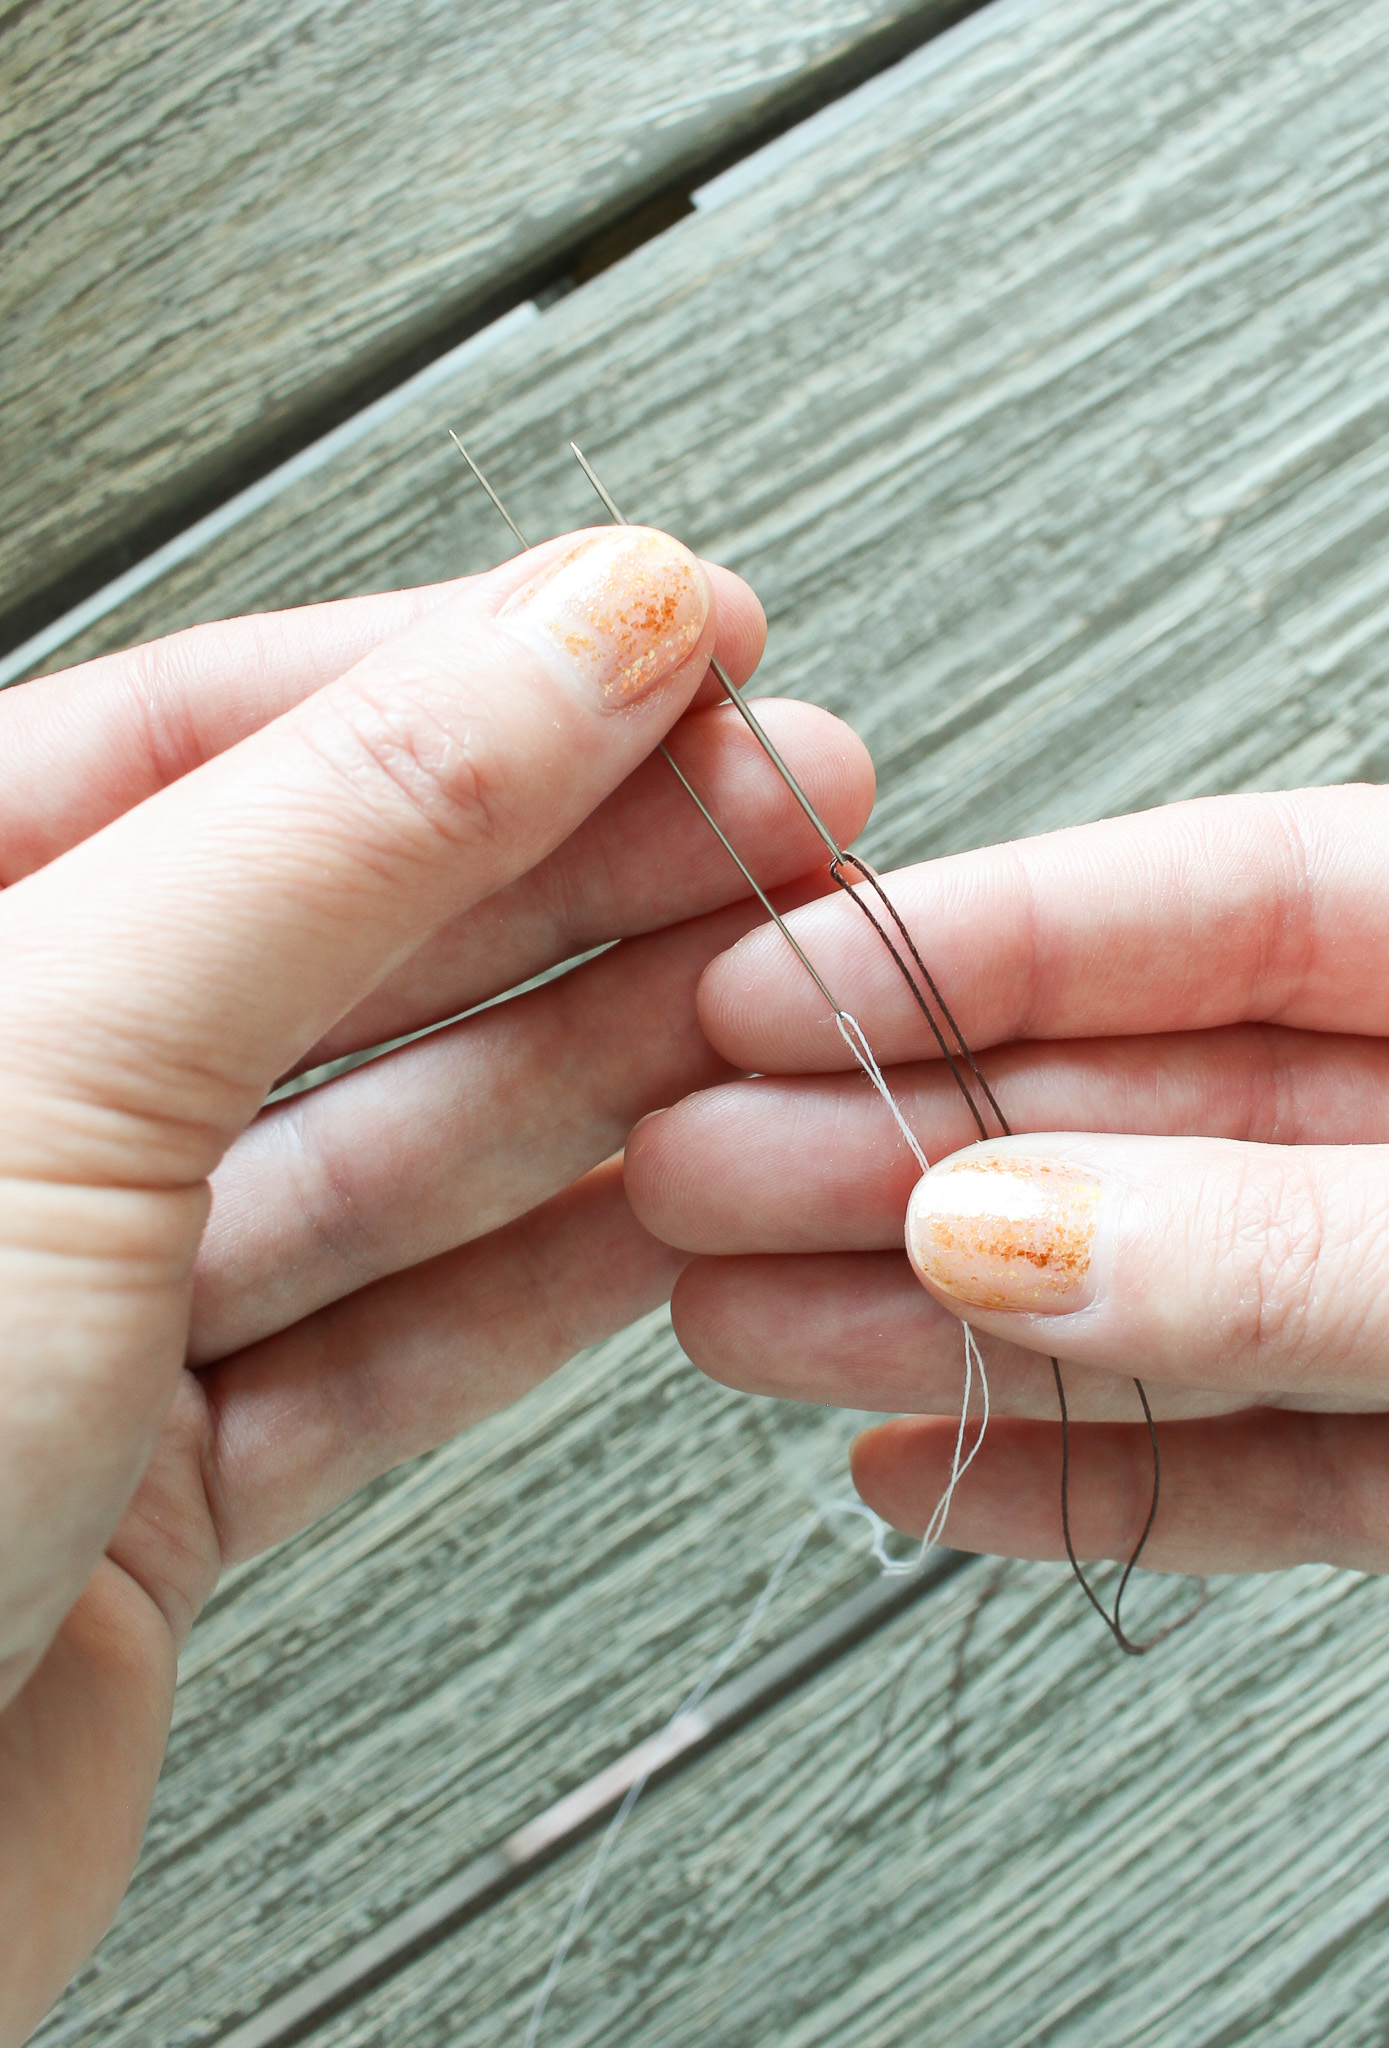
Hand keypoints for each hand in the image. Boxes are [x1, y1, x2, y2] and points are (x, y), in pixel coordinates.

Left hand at [0, 527, 872, 2039]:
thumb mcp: (59, 1054)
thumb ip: (340, 828)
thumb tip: (578, 635)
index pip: (228, 726)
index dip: (480, 669)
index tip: (683, 640)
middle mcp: (0, 1097)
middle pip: (339, 923)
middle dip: (581, 864)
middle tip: (784, 820)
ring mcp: (80, 1294)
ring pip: (389, 1134)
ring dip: (598, 1066)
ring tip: (772, 994)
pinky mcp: (158, 1480)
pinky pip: (386, 1338)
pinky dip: (538, 1274)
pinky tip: (664, 1199)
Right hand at [628, 788, 1388, 1579]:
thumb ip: (1280, 1242)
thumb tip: (1010, 1231)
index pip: (1213, 905)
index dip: (971, 942)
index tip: (770, 985)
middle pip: (1133, 1108)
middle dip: (898, 1141)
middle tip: (698, 1165)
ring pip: (1149, 1295)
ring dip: (938, 1318)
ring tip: (746, 1320)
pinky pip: (1248, 1470)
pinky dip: (1090, 1477)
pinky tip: (934, 1469)